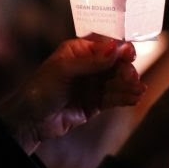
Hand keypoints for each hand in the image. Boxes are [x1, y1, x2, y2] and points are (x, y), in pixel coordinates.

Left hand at [0, 38, 145, 153]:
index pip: (106, 46)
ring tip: (138, 91)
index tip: (130, 55)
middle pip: (116, 65)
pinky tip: (134, 98)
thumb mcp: (64, 70)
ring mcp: (93, 85)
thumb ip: (92, 60)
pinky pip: (115, 98)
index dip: (120, 50)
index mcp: (80, 51)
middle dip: (126, 71)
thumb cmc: (40, 89)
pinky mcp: (96, 103)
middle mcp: (89, 66)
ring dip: (129, 85)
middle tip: (132, 79)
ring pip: (118, 82)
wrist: (30, 121)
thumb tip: (116, 48)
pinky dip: (125, 97)